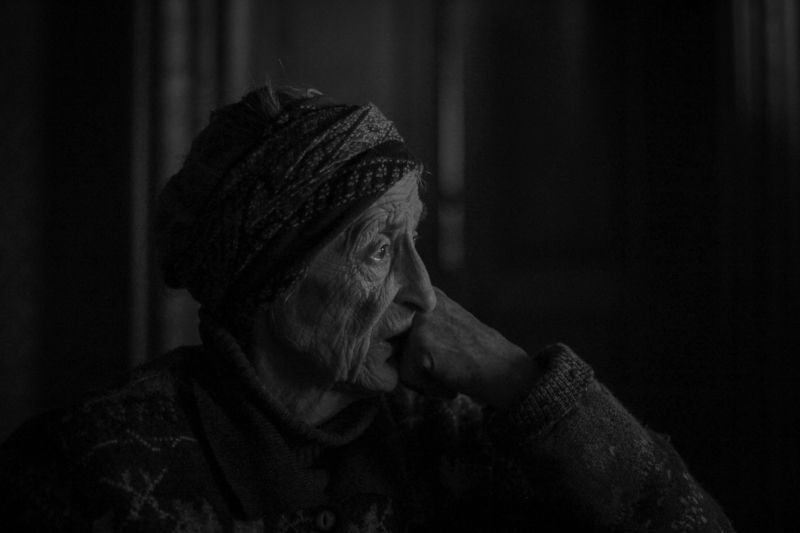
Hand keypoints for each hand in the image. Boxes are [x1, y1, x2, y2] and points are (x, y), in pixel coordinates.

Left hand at [397, 288, 538, 408]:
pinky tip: (450, 378)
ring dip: (419, 375)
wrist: (505, 371)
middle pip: (392, 344)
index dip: (411, 348)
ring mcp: (419, 321)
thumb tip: (380, 340)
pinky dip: (427, 387)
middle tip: (446, 362)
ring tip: (448, 369)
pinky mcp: (419, 344)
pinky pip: (406, 378)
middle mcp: (420, 302)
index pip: (393, 327)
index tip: (441, 352)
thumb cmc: (475, 356)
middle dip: (412, 362)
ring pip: (397, 362)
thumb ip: (416, 326)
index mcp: (426, 296)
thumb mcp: (445, 327)